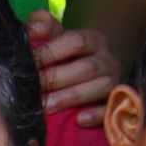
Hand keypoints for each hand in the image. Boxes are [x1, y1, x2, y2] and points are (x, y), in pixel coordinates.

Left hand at [26, 10, 119, 125]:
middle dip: (57, 79)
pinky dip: (97, 114)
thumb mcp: (52, 37)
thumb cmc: (62, 54)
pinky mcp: (117, 102)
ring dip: (71, 97)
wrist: (86, 71)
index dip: (51, 51)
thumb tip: (35, 27)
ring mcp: (114, 81)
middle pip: (88, 67)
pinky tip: (79, 119)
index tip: (28, 63)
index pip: (76, 41)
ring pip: (101, 87)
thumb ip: (41, 26)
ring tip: (46, 106)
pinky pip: (112, 108)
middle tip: (32, 89)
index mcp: (92, 40)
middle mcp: (107, 59)